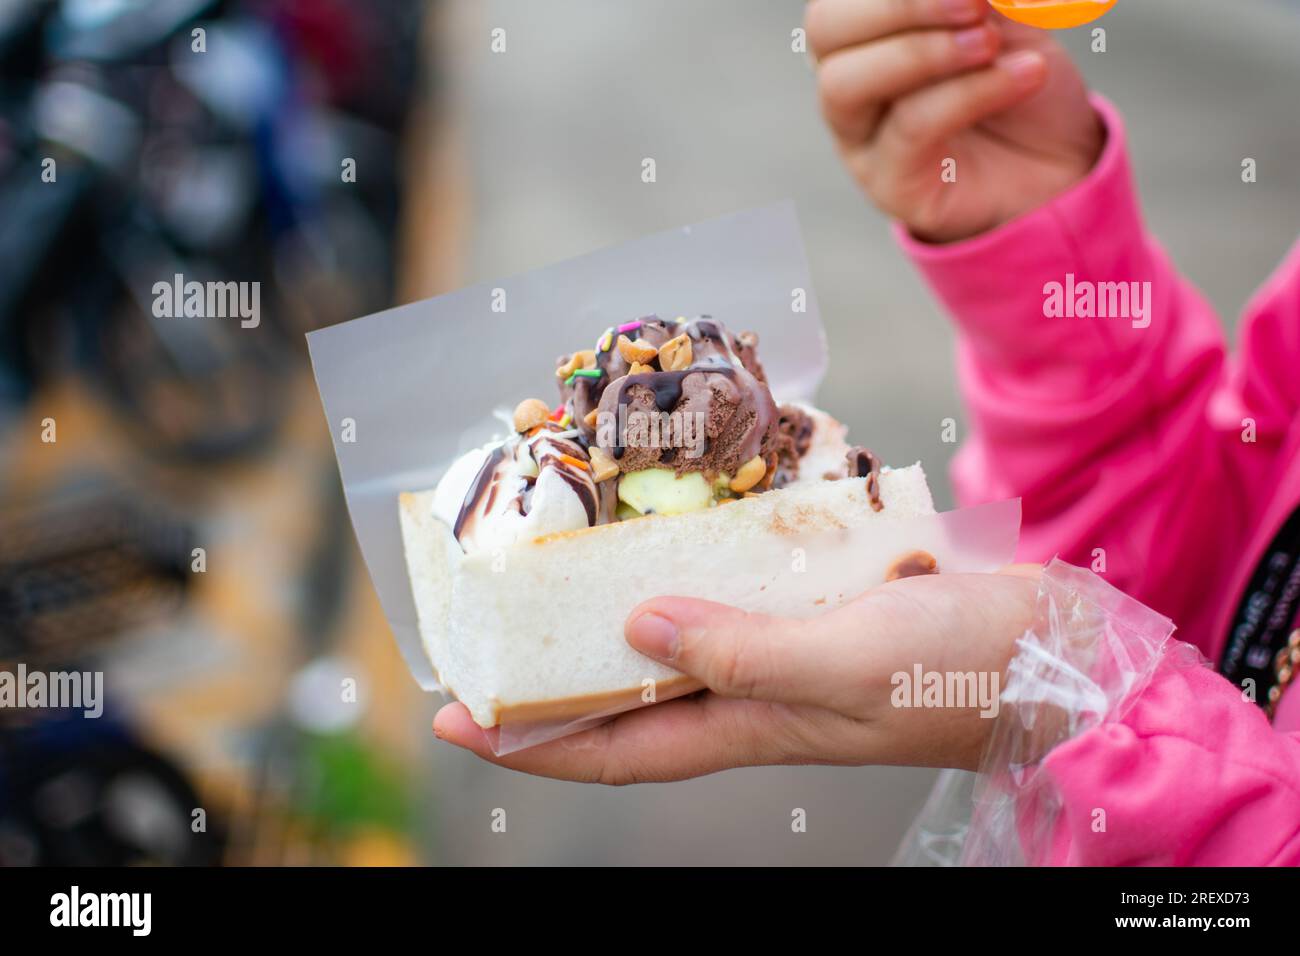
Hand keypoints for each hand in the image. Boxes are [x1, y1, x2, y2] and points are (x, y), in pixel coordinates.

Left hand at [433, 565, 1041, 783]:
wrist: (1052, 649)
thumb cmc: (960, 667)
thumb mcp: (847, 662)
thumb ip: (742, 651)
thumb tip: (631, 629)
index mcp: (748, 724)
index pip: (613, 748)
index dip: (530, 741)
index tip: (455, 716)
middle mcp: (750, 694)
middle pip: (625, 695)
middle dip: (551, 678)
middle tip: (489, 634)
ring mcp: (781, 653)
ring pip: (670, 642)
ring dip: (609, 617)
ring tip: (554, 572)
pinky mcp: (811, 612)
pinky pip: (726, 596)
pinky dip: (687, 570)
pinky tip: (670, 528)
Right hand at [806, 0, 1103, 242]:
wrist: (1059, 158)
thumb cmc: (1021, 77)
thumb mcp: (1004, 14)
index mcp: (866, 31)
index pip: (841, 0)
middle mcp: (849, 81)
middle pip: (824, 30)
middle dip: (898, 7)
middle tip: (975, 4)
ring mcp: (860, 139)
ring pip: (846, 85)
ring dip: (921, 53)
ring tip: (990, 43)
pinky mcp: (890, 186)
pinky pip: (910, 129)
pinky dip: (969, 92)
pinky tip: (1025, 74)